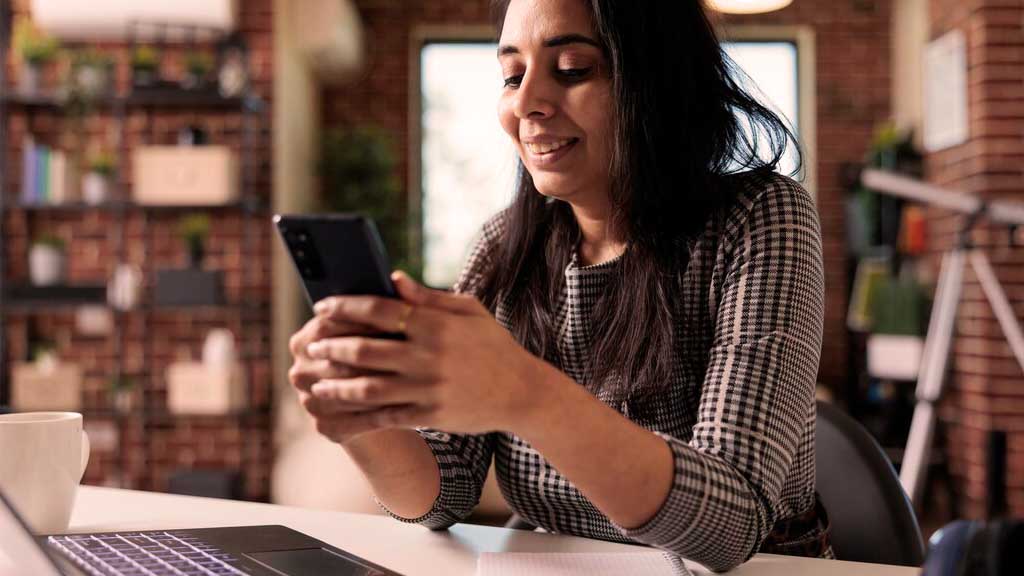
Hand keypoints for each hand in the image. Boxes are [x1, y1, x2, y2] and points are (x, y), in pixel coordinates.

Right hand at [287, 309, 396, 443]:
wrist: (377, 399)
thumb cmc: (381, 353)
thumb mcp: (383, 328)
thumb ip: (388, 305)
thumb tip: (399, 279)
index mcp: (306, 339)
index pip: (328, 325)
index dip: (362, 321)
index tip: (395, 320)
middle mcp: (300, 370)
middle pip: (337, 359)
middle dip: (372, 355)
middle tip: (407, 351)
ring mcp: (309, 401)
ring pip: (347, 391)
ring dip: (377, 384)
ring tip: (409, 378)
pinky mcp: (324, 426)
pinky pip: (353, 420)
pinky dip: (378, 412)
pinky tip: (403, 405)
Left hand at [305, 271, 545, 434]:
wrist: (523, 392)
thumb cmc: (493, 346)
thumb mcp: (469, 311)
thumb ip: (428, 297)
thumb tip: (393, 278)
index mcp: (436, 324)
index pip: (378, 310)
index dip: (345, 308)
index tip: (321, 308)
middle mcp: (429, 356)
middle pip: (365, 350)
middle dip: (332, 348)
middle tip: (312, 346)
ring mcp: (429, 388)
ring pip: (368, 388)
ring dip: (337, 386)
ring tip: (317, 383)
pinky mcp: (431, 415)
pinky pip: (387, 416)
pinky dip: (360, 416)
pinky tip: (342, 412)